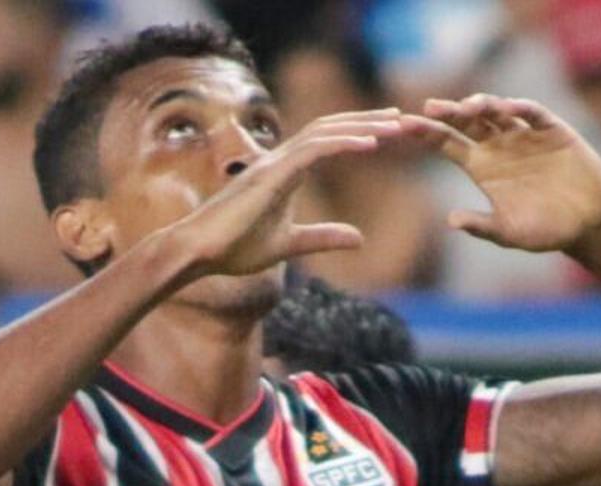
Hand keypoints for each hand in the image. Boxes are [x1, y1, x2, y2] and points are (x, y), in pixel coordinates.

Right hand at [168, 109, 420, 281]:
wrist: (197, 254)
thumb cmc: (233, 249)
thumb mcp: (289, 245)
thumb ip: (323, 238)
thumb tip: (360, 239)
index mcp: (284, 172)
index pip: (326, 141)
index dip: (358, 132)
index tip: (388, 131)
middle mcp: (280, 160)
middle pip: (330, 128)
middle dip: (367, 120)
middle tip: (402, 118)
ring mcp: (274, 163)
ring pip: (325, 132)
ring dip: (363, 127)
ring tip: (396, 126)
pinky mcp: (270, 175)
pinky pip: (313, 150)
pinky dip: (343, 143)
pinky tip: (370, 143)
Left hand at [425, 95, 600, 254]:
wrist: (587, 225)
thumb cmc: (545, 232)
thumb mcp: (509, 233)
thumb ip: (482, 226)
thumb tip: (450, 220)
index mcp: (482, 167)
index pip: (447, 143)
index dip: (427, 132)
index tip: (404, 124)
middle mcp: (499, 146)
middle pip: (467, 122)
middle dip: (449, 112)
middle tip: (430, 106)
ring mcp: (525, 135)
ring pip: (496, 112)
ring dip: (482, 105)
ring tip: (468, 107)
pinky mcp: (552, 130)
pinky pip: (533, 114)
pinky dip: (520, 109)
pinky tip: (507, 108)